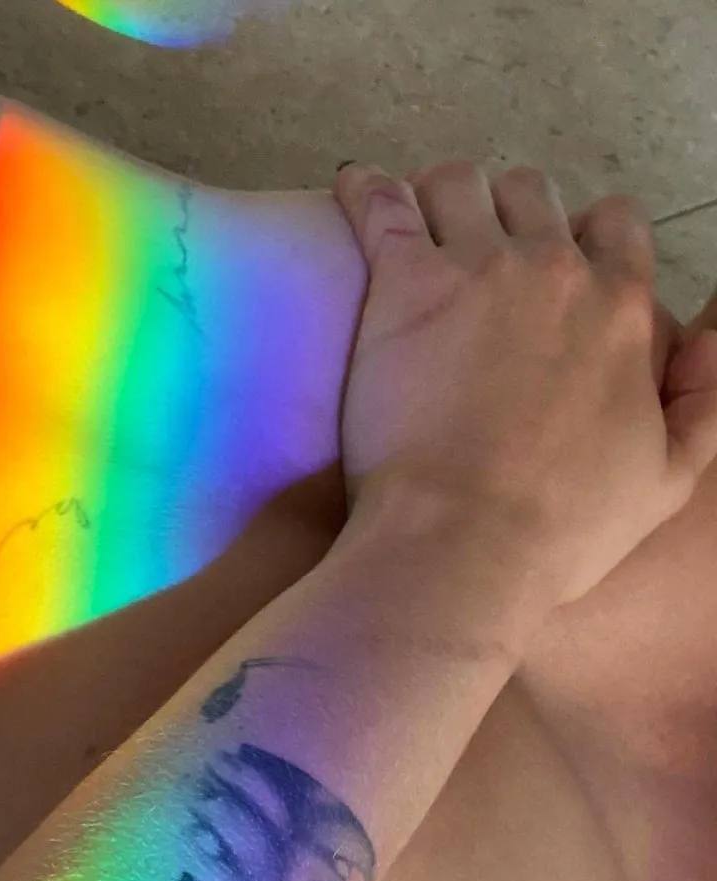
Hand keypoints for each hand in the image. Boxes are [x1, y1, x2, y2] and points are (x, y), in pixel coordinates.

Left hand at [331, 160, 716, 605]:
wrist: (463, 541)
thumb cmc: (562, 528)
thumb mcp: (666, 476)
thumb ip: (702, 400)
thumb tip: (709, 335)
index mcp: (621, 306)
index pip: (615, 224)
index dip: (584, 238)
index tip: (555, 267)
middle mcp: (555, 268)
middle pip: (534, 194)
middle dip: (509, 212)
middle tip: (476, 252)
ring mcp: (477, 267)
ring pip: (460, 184)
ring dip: (442, 196)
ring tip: (418, 222)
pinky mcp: (404, 284)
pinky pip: (382, 206)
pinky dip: (366, 192)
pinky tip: (354, 188)